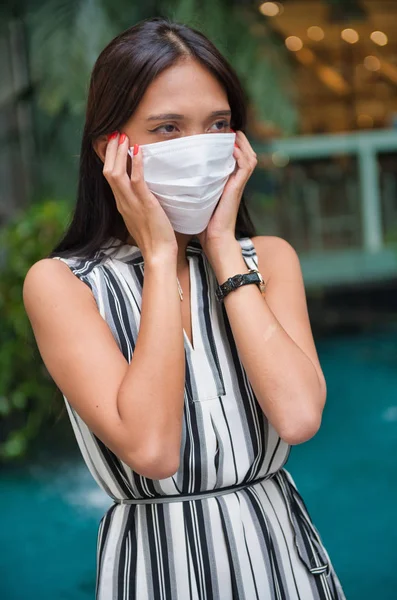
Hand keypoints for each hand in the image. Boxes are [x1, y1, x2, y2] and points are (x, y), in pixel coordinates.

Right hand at [103, 132, 177, 260]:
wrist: (159, 254)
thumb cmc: (155, 237)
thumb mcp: (143, 217)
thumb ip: (141, 202)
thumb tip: (146, 191)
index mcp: (122, 204)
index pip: (110, 177)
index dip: (109, 159)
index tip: (113, 144)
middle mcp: (123, 202)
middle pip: (108, 171)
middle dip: (110, 151)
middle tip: (115, 134)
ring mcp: (131, 203)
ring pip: (116, 174)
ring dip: (118, 153)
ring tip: (123, 137)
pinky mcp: (145, 204)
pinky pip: (136, 181)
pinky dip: (136, 164)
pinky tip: (138, 150)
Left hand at [197, 130, 256, 253]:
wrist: (214, 238)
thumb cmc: (204, 223)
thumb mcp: (197, 199)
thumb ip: (192, 187)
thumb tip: (174, 176)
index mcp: (226, 182)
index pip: (234, 159)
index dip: (231, 145)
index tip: (219, 135)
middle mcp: (234, 181)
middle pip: (246, 154)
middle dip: (239, 140)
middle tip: (228, 128)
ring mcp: (238, 184)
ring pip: (249, 157)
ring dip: (243, 143)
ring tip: (233, 133)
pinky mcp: (237, 188)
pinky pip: (246, 166)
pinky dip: (241, 155)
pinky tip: (232, 147)